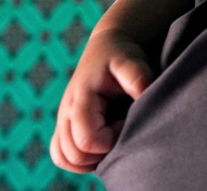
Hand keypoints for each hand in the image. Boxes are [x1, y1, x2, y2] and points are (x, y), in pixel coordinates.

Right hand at [49, 28, 155, 172]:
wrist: (107, 47)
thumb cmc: (120, 56)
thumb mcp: (131, 62)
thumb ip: (138, 79)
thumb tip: (144, 102)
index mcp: (80, 99)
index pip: (87, 140)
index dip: (112, 139)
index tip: (127, 121)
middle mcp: (66, 113)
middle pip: (75, 155)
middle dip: (103, 151)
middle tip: (122, 128)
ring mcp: (63, 122)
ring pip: (65, 159)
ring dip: (91, 158)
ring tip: (113, 137)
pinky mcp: (65, 127)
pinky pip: (62, 157)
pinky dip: (81, 159)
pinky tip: (102, 145)